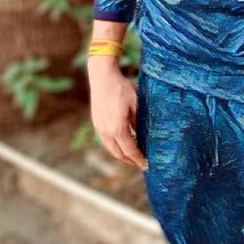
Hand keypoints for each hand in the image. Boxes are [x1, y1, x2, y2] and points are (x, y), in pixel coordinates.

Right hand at [87, 56, 146, 170]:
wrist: (102, 77)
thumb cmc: (121, 89)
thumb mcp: (136, 105)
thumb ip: (139, 122)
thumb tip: (143, 135)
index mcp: (117, 129)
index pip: (130, 151)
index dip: (139, 159)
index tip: (146, 165)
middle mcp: (106, 132)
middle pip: (118, 154)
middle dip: (130, 160)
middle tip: (140, 162)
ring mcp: (99, 128)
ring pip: (110, 148)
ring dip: (121, 154)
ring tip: (131, 155)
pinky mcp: (96, 122)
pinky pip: (105, 140)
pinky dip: (114, 146)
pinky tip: (121, 142)